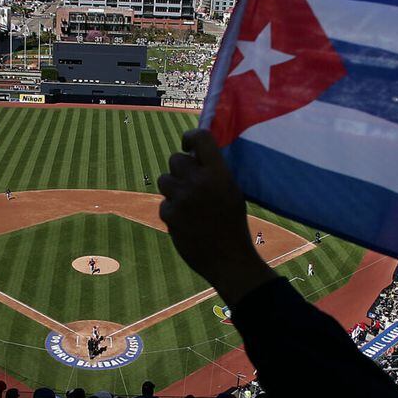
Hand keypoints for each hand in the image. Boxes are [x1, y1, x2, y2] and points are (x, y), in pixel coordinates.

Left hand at [158, 129, 276, 304]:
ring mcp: (182, 198)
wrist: (229, 259)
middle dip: (181, 168)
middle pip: (176, 159)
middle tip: (190, 181)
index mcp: (219, 173)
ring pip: (164, 179)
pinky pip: (164, 203)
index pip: (200, 138)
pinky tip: (186, 222)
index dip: (190, 137)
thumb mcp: (232, 191)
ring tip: (188, 202)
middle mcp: (199, 182)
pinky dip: (172, 211)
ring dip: (173, 188)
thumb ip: (214, 172)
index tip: (188, 144)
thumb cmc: (233, 224)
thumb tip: (194, 155)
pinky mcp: (169, 215)